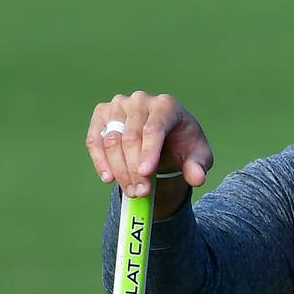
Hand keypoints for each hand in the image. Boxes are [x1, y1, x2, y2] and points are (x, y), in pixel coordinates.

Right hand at [85, 91, 214, 198]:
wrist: (165, 138)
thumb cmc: (183, 145)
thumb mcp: (198, 156)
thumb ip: (198, 166)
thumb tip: (197, 178)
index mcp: (166, 105)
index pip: (154, 128)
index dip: (148, 152)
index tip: (145, 174)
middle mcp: (141, 100)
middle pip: (131, 137)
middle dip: (134, 169)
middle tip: (140, 192)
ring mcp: (119, 106)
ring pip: (111, 140)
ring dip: (119, 169)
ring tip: (131, 191)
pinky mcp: (102, 115)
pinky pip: (95, 140)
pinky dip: (100, 161)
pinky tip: (108, 178)